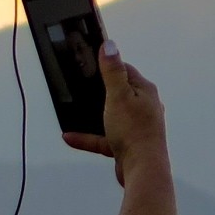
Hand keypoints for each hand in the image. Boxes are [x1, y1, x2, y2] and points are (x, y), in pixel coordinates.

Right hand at [65, 40, 165, 185]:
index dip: (108, 65)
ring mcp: (134, 126)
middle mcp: (143, 107)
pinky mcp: (125, 143)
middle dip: (98, 91)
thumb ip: (112, 71)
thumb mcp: (118, 96)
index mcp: (145, 91)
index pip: (126, 70)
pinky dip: (87, 136)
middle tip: (81, 86)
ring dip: (91, 115)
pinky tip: (70, 136)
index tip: (92, 61)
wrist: (141, 168)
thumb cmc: (134, 132)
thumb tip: (109, 46)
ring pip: (109, 116)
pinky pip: (102, 137)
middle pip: (118, 92)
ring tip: (73, 112)